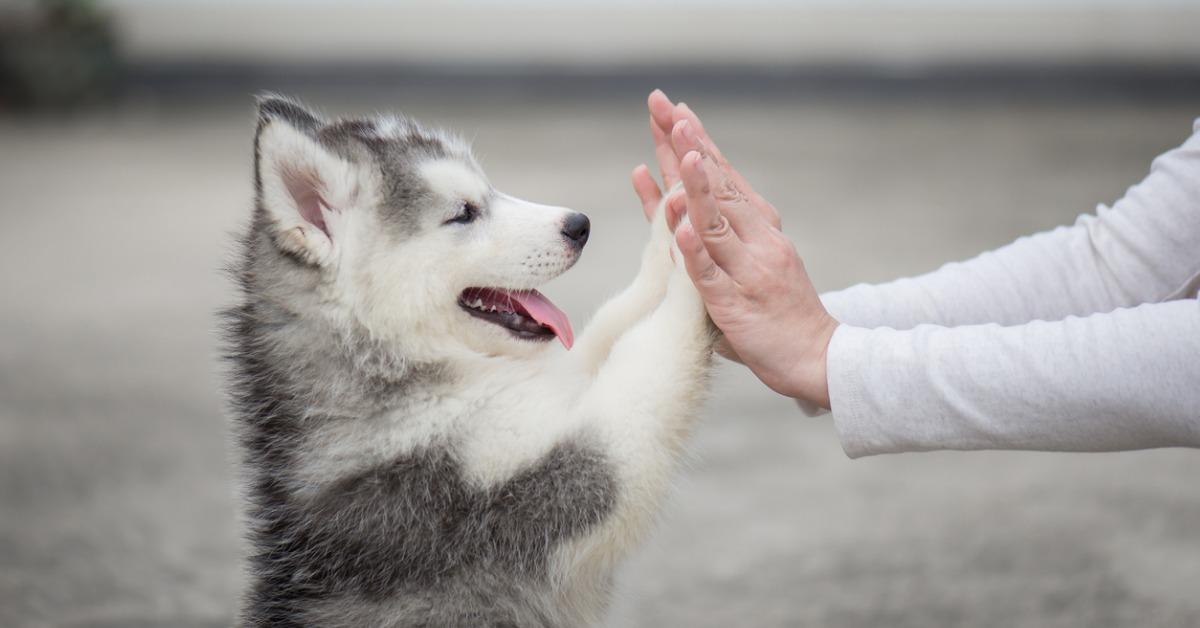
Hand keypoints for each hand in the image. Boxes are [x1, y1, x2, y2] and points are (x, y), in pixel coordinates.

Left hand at [631, 90, 838, 407]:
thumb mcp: (751, 263)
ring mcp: (747, 271)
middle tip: (666, 108)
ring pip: (715, 222)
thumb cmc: (778, 312)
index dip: (698, 143)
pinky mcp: (736, 304)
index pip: (723, 176)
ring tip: (679, 151)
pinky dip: (694, 251)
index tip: (676, 110)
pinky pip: (710, 275)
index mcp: (759, 228)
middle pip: (716, 186)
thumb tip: (681, 206)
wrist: (819, 356)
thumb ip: (717, 237)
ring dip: (696, 185)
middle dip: (688, 145)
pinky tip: (680, 228)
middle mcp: (757, 240)